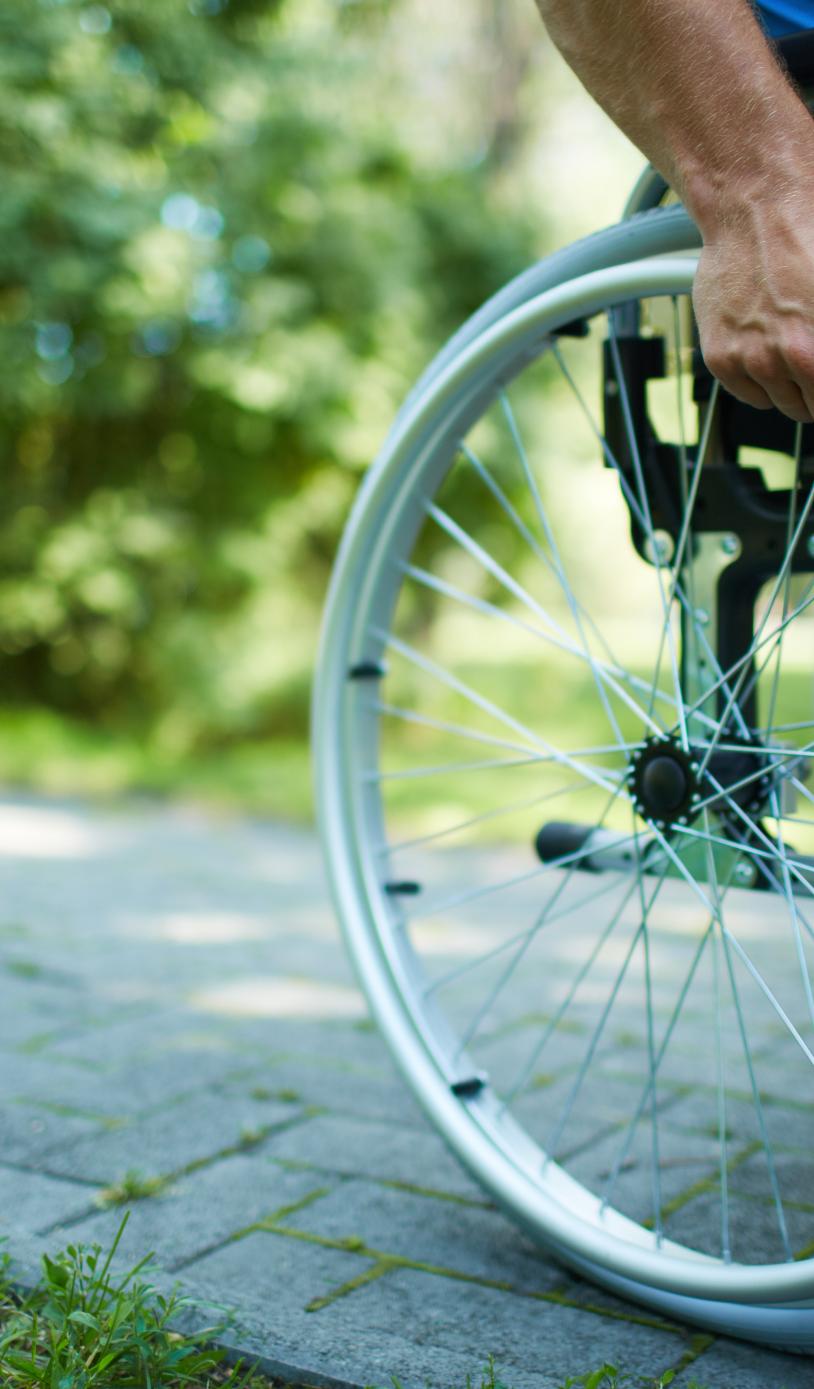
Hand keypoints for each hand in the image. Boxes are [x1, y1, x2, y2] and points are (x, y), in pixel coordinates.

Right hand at [692, 193, 813, 423]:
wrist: (757, 209)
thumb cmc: (807, 237)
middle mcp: (788, 357)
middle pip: (810, 407)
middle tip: (812, 362)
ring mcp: (752, 360)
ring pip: (780, 404)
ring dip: (789, 386)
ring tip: (789, 350)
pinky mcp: (721, 357)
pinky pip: (747, 395)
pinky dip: (758, 382)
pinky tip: (764, 350)